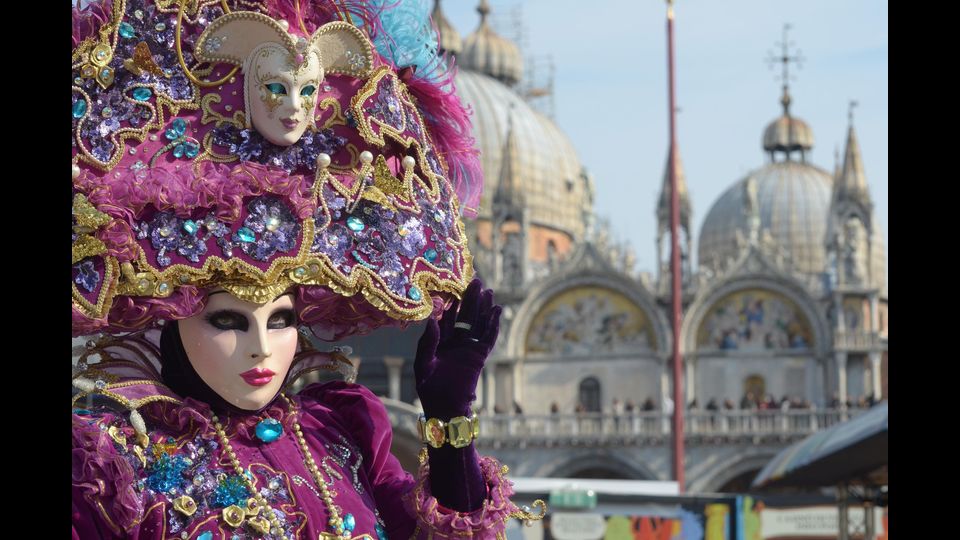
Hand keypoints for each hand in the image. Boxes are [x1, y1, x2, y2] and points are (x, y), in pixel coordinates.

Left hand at [414, 279, 500, 418]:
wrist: (443, 407)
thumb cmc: (429, 387)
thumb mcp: (423, 363)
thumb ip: (428, 341)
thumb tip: (433, 319)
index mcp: (441, 340)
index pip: (448, 317)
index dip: (453, 302)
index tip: (456, 287)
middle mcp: (456, 342)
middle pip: (466, 316)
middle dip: (471, 299)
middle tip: (477, 281)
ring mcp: (469, 348)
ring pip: (479, 324)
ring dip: (484, 308)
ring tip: (489, 292)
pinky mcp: (479, 356)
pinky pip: (488, 338)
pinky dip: (493, 325)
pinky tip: (496, 312)